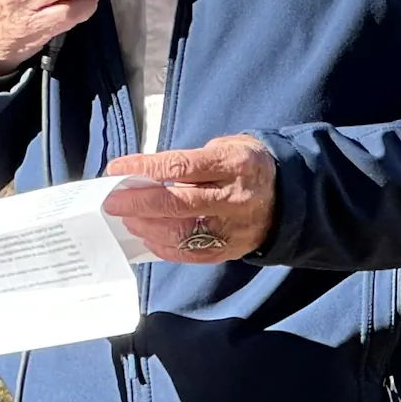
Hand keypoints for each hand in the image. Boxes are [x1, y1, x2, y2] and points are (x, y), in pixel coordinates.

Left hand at [104, 137, 277, 262]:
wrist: (289, 197)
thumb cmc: (244, 166)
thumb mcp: (225, 148)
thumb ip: (190, 162)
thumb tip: (146, 176)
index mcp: (233, 164)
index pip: (180, 167)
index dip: (144, 168)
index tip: (116, 169)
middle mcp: (235, 198)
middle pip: (177, 203)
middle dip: (137, 203)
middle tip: (111, 201)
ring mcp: (233, 228)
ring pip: (181, 233)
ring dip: (147, 227)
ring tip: (127, 219)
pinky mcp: (231, 250)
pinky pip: (191, 254)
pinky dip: (164, 247)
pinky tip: (147, 236)